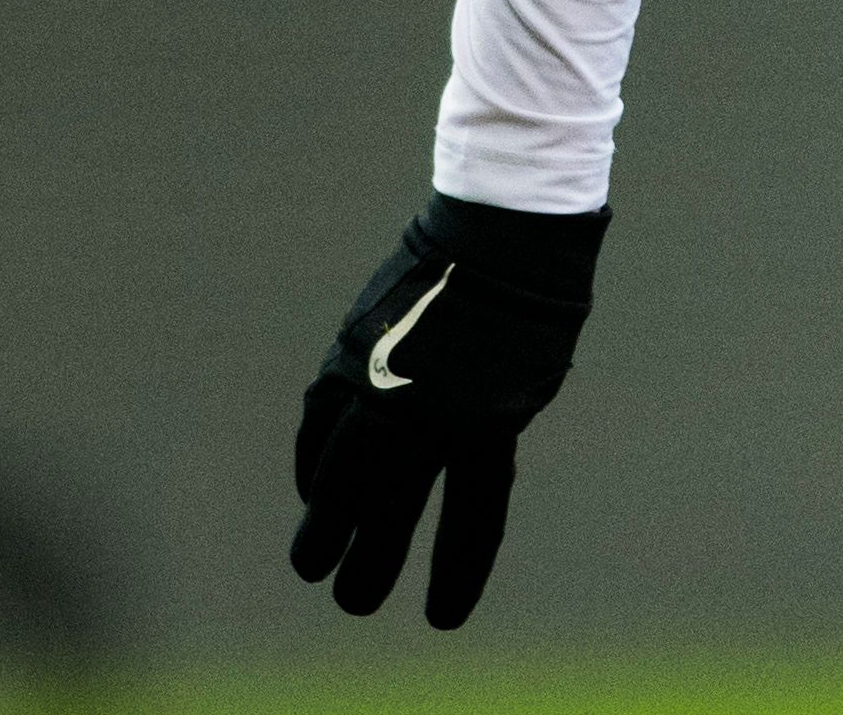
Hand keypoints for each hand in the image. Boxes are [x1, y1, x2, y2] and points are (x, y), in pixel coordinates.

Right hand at [291, 193, 606, 627]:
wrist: (505, 222)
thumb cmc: (532, 306)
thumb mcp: (527, 379)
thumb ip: (485, 429)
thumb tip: (433, 473)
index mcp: (488, 420)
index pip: (471, 517)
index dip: (456, 572)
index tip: (441, 619)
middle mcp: (426, 407)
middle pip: (386, 507)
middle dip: (369, 561)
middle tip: (354, 603)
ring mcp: (380, 379)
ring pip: (337, 470)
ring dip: (322, 523)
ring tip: (311, 565)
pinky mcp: (350, 352)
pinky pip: (320, 421)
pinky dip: (312, 461)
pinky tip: (310, 489)